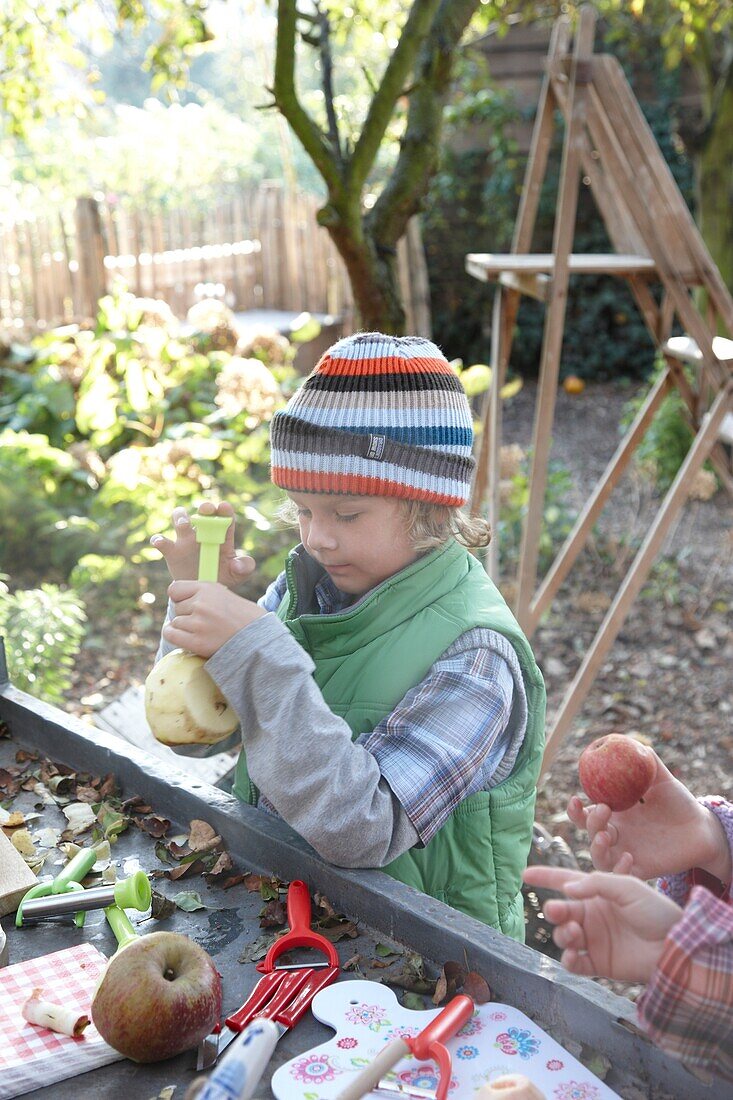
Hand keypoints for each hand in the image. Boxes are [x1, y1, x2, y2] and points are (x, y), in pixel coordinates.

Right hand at [150, 501, 255, 585]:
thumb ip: (245, 568)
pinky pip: (162, 542)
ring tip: (184, 525)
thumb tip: (238, 564)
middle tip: (206, 510)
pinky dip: (158, 540)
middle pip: (202, 513)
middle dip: (205, 508)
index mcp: (222, 536)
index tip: (224, 507)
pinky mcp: (172, 553)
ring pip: (179, 519)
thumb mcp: (238, 575)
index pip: (224, 517)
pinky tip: (160, 542)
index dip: (224, 509)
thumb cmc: (223, 579)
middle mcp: (203, 534)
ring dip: (180, 517)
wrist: (203, 594)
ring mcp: (186, 541)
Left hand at [163, 580, 265, 657]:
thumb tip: (178, 601)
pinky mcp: (196, 642)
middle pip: (176, 608)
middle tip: (204, 622)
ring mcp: (198, 623)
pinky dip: (176, 637)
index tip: (189, 604)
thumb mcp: (224, 596)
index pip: (174, 589)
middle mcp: (201, 604)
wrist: (258, 639)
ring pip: (175, 622)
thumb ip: (203, 595)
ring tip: (203, 631)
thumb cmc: (243, 618)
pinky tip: (186, 638)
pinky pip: (171, 635)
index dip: (181, 598)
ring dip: (184, 628)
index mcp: (208, 588)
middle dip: (186, 614)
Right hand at [523, 865, 681, 982]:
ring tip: (574, 932)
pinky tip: (573, 955)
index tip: (525, 874)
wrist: (675, 946)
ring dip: (562, 934)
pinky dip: (568, 960)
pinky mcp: (598, 964)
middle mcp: (591, 916)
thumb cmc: (655, 911)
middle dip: (554, 910)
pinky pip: (573, 963)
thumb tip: (567, 889)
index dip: (545, 877)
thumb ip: (596, 884)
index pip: (565, 882)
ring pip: (563, 936)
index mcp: (597, 894)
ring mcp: (594, 940)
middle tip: (557, 911)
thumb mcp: (628, 887)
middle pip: (561, 911)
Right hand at [567, 749, 729, 881]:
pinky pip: (621, 875)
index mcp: (615, 815)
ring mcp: (625, 853)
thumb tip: (629, 742)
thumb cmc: (680, 802)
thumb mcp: (663, 779)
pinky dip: (619, 868)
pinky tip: (628, 856)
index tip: (576, 797)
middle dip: (588, 822)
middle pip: (589, 833)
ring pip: (598, 857)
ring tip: (606, 835)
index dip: (575, 809)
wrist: (701, 829)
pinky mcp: (639, 870)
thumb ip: (647, 762)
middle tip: (604, 808)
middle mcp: (616, 834)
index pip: (585, 814)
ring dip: (595, 847)